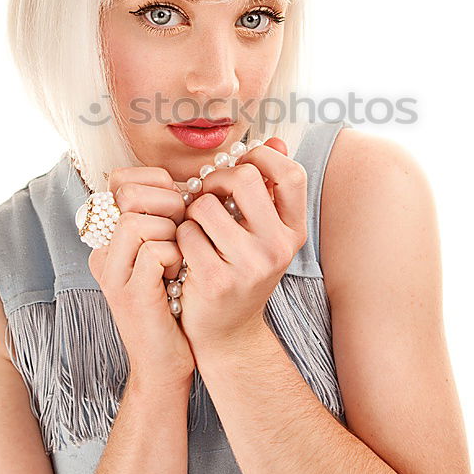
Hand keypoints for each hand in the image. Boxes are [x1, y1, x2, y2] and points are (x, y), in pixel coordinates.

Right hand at [87, 166, 193, 393]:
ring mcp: (113, 274)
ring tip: (180, 259)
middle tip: (185, 230)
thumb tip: (189, 183)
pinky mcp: (129, 294)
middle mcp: (104, 252)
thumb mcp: (169, 254)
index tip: (182, 205)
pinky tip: (179, 276)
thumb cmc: (175, 303)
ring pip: (138, 222)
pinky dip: (176, 258)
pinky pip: (155, 252)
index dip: (160, 183)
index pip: (124, 181)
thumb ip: (168, 219)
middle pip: (129, 196)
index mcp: (111, 238)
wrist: (168, 363)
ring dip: (172, 234)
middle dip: (169, 204)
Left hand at [174, 137, 307, 361]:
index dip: (262, 157)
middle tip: (206, 195)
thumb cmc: (240, 271)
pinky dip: (180, 238)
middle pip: (245, 178)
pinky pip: (186, 233)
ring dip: (192, 212)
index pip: (290, 173)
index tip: (241, 165)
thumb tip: (276, 140)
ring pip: (206, 204)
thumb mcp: (263, 233)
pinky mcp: (218, 281)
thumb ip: (269, 188)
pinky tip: (185, 253)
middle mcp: (279, 248)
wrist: (226, 333)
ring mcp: (250, 266)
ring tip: (195, 229)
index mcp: (294, 232)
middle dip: (216, 180)